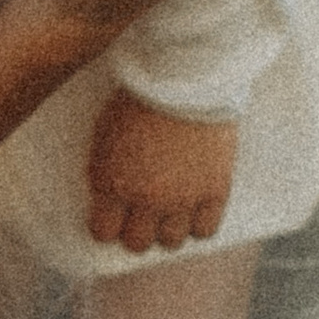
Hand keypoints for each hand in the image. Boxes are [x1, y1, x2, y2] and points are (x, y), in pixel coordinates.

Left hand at [86, 90, 237, 250]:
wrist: (185, 76)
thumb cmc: (139, 97)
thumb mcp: (105, 132)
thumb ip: (105, 170)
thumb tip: (106, 200)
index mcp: (111, 182)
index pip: (103, 232)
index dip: (107, 225)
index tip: (112, 217)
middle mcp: (145, 198)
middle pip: (137, 243)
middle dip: (136, 230)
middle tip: (142, 213)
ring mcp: (182, 198)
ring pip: (171, 242)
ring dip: (167, 229)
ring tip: (170, 210)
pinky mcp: (215, 190)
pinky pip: (205, 231)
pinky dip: (198, 224)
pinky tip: (194, 209)